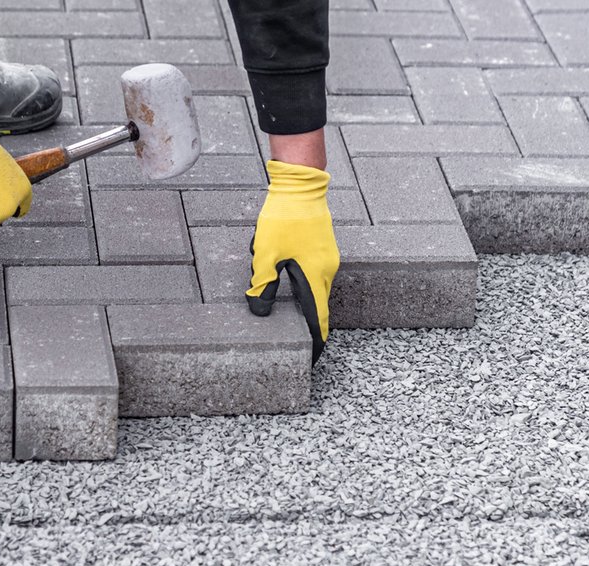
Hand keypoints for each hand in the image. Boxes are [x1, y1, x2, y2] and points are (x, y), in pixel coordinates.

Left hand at [247, 160, 338, 362]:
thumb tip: (260, 310)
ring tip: (300, 320)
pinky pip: (317, 274)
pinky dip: (308, 286)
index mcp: (314, 275)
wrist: (300, 187)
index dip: (317, 338)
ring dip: (308, 303)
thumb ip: (262, 285)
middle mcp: (327, 269)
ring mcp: (328, 258)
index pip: (318, 316)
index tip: (316, 355)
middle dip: (312, 324)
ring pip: (318, 289)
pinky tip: (294, 285)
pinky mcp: (323, 248)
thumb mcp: (265, 254)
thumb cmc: (283, 219)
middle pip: (320, 305)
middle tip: (306, 344)